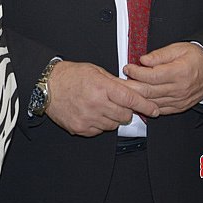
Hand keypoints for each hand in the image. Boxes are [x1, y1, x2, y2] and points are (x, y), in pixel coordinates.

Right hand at [45, 61, 160, 136]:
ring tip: (103, 106)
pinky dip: (100, 123)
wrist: (47, 86)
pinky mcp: (80, 129)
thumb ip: (115, 82)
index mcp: (101, 87)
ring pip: (113, 125)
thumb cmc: (71, 75)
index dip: (145, 106)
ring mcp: (88, 119)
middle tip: (119, 103)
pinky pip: (100, 130)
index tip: (154, 110)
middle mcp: (96, 104)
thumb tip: (134, 90)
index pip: (130, 99)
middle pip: (124, 115)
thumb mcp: (96, 71)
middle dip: (127, 110)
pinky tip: (93, 113)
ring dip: (113, 117)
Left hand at [122, 42, 202, 114]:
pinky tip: (138, 100)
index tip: (128, 67)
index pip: (152, 75)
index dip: (136, 72)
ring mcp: (179, 100)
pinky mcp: (178, 107)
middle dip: (131, 86)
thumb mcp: (179, 48)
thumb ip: (160, 54)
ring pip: (152, 102)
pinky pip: (159, 109)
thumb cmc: (196, 58)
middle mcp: (179, 89)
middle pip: (149, 91)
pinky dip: (147, 106)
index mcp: (180, 72)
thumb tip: (143, 60)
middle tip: (120, 81)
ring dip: (136, 97)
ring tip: (126, 90)